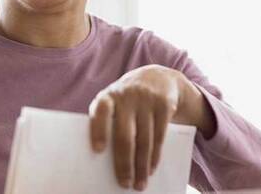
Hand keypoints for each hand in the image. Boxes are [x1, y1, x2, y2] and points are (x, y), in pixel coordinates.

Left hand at [88, 65, 214, 190]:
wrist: (157, 77)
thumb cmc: (127, 99)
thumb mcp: (115, 102)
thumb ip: (109, 122)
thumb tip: (103, 160)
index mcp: (108, 96)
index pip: (100, 112)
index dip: (98, 130)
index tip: (97, 151)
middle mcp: (126, 96)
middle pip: (125, 135)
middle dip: (124, 163)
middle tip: (124, 184)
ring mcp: (146, 99)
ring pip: (144, 139)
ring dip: (142, 165)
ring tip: (139, 184)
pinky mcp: (163, 104)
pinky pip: (159, 136)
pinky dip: (155, 156)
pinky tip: (152, 168)